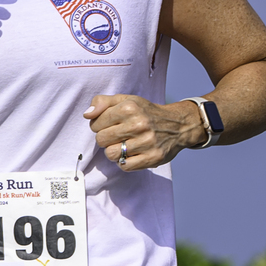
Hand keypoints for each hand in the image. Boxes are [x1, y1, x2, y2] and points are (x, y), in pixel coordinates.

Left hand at [85, 95, 205, 170]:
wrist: (177, 125)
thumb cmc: (145, 113)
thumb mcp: (126, 100)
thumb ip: (103, 102)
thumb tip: (87, 114)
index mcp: (129, 107)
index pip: (95, 123)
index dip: (99, 126)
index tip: (109, 125)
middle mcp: (138, 124)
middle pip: (101, 140)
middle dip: (105, 139)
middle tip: (117, 136)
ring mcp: (146, 142)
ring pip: (111, 154)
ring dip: (113, 152)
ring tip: (123, 145)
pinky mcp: (152, 158)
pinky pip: (124, 166)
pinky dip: (124, 162)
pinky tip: (131, 154)